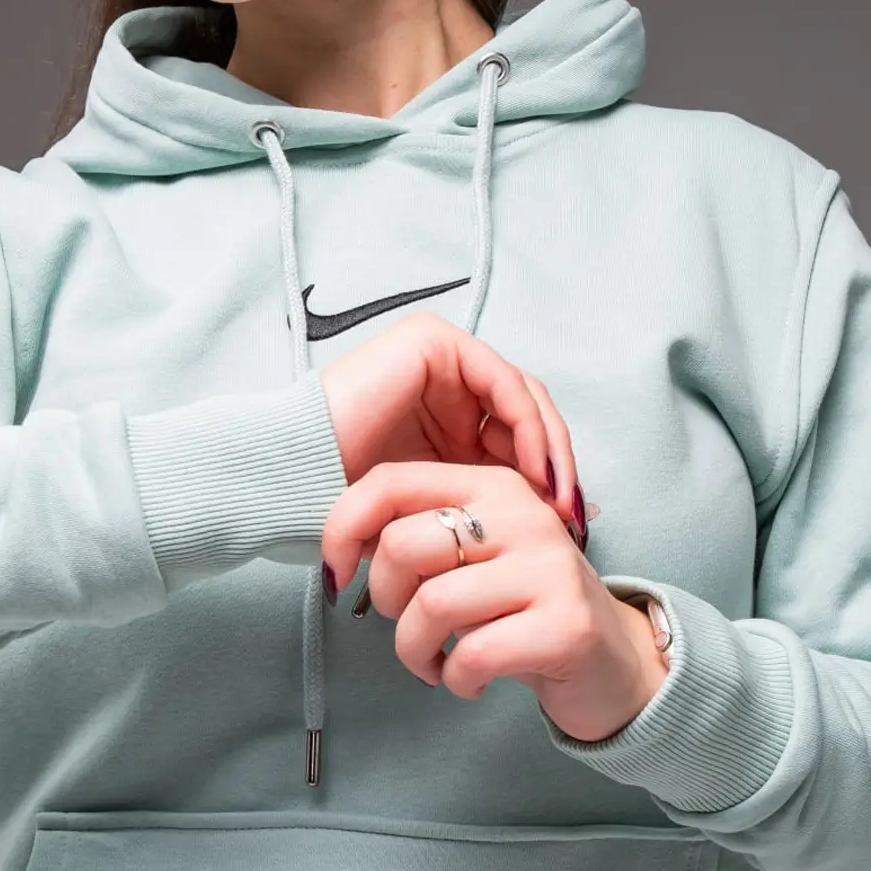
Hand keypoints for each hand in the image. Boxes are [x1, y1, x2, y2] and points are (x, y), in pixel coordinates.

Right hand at [319, 311, 577, 526]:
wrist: (299, 479)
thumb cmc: (354, 504)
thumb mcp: (438, 508)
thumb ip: (485, 504)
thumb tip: (557, 520)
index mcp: (448, 420)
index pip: (517, 441)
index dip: (548, 481)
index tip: (567, 526)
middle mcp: (449, 385)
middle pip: (527, 419)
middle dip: (556, 468)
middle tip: (571, 515)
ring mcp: (442, 360)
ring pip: (523, 400)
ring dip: (549, 448)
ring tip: (556, 496)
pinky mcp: (434, 344)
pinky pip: (502, 383)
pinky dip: (527, 426)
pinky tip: (534, 469)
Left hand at [320, 461, 668, 742]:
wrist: (611, 663)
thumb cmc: (521, 610)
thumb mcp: (472, 560)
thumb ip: (418, 539)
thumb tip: (340, 547)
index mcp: (491, 486)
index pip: (390, 482)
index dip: (342, 528)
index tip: (336, 574)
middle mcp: (522, 514)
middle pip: (401, 546)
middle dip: (385, 601)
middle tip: (411, 627)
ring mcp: (548, 567)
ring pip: (431, 604)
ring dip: (416, 651)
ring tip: (436, 664)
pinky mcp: (566, 623)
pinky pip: (473, 655)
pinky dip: (455, 680)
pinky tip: (471, 681)